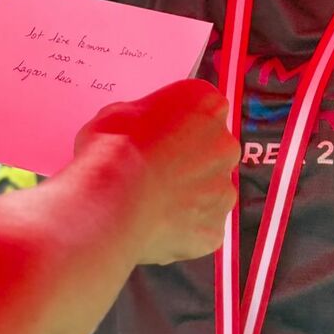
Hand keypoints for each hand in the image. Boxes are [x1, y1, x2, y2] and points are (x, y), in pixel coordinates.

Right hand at [74, 79, 237, 264]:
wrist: (110, 207)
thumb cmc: (112, 155)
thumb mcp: (118, 113)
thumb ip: (143, 117)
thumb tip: (138, 127)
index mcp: (205, 106)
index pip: (204, 108)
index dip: (179, 122)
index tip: (162, 133)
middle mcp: (223, 144)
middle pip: (212, 150)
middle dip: (189, 159)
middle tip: (155, 170)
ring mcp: (222, 189)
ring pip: (209, 190)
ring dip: (188, 194)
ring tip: (151, 201)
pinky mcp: (214, 228)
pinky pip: (201, 226)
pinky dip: (183, 227)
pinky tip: (155, 223)